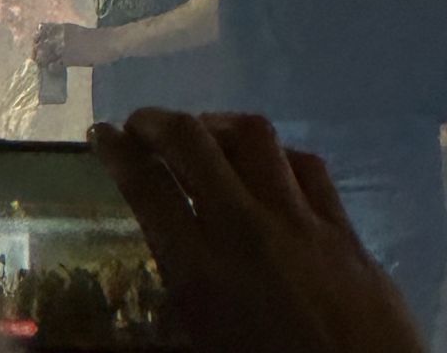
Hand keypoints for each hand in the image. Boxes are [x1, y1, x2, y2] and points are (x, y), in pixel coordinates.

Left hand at [33, 23, 109, 67]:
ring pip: (44, 55)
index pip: (43, 29)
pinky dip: (52, 68)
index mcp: (64, 27)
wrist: (108, 42)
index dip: (38, 37)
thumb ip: (66, 35)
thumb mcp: (78, 32)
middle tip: (37, 58)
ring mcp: (64, 48)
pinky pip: (53, 66)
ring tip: (45, 64)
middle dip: (37, 51)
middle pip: (40, 44)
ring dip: (42, 61)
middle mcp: (61, 36)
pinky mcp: (68, 59)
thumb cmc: (96, 37)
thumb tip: (54, 43)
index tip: (36, 43)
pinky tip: (55, 69)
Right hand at [92, 111, 426, 352]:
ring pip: (255, 138)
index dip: (118, 154)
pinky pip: (308, 165)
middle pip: (195, 145)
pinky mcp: (345, 227)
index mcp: (203, 274)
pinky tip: (270, 164)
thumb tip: (100, 324)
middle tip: (141, 123)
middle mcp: (248, 230)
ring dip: (218, 125)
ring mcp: (303, 221)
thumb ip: (162, 324)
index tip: (102, 135)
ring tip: (201, 132)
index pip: (149, 191)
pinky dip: (279, 155)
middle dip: (158, 123)